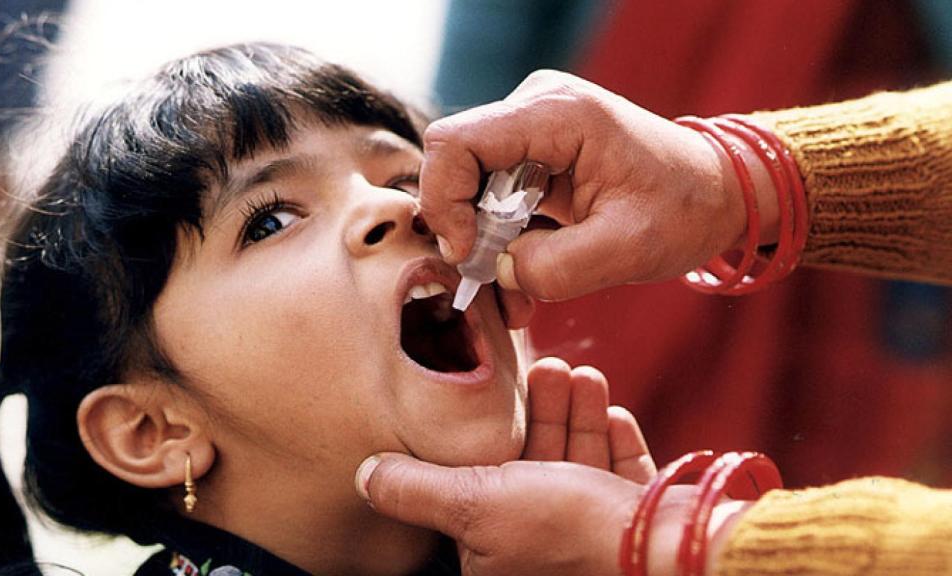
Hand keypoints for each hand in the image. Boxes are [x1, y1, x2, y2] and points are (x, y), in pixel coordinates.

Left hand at [355, 358, 658, 574]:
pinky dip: (614, 440)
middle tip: (548, 366)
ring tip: (577, 372)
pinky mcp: (633, 519)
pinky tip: (611, 408)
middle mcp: (541, 541)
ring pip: (577, 463)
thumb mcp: (472, 504)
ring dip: (576, 414)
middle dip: (542, 410)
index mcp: (496, 545)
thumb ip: (415, 488)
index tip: (500, 387)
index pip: (482, 482)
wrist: (663, 546)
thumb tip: (364, 474)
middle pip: (535, 464)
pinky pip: (618, 475)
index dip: (490, 433)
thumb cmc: (565, 529)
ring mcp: (591, 532)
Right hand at [419, 70, 777, 300]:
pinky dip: (500, 240)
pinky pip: (492, 197)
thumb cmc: (685, 209)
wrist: (718, 192)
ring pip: (469, 186)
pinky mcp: (533, 154)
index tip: (468, 255)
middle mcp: (535, 108)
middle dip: (464, 230)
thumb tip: (498, 271)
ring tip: (514, 294)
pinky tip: (522, 275)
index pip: (456, 142)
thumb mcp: (628, 249)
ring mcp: (531, 128)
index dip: (445, 201)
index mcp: (558, 114)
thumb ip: (555, 268)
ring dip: (483, 243)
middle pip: (456, 165)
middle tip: (491, 282)